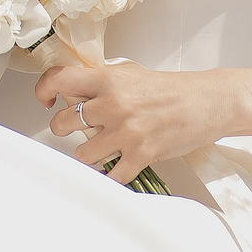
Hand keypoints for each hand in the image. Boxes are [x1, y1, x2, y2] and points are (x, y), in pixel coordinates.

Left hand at [34, 59, 241, 182]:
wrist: (208, 101)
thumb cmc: (171, 89)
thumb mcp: (131, 74)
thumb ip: (101, 82)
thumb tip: (73, 93)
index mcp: (108, 79)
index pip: (59, 80)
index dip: (43, 90)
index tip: (45, 100)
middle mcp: (113, 104)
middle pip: (63, 123)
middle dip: (62, 129)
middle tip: (69, 129)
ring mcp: (126, 131)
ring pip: (82, 154)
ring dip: (87, 155)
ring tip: (99, 149)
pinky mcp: (141, 154)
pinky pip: (111, 176)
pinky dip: (109, 177)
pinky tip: (113, 171)